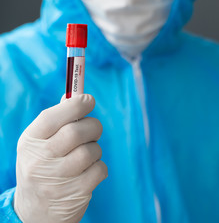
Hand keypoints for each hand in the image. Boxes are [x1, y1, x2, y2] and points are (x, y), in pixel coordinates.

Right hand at [14, 94, 107, 222]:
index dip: (75, 105)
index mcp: (30, 142)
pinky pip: (100, 169)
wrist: (36, 211)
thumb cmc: (43, 166)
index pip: (52, 117)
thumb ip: (58, 120)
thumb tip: (78, 96)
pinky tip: (88, 172)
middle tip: (93, 129)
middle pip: (76, 132)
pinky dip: (99, 167)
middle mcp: (39, 160)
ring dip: (95, 149)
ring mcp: (57, 179)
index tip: (89, 100)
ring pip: (92, 150)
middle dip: (93, 126)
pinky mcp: (76, 193)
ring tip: (86, 156)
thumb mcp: (40, 143)